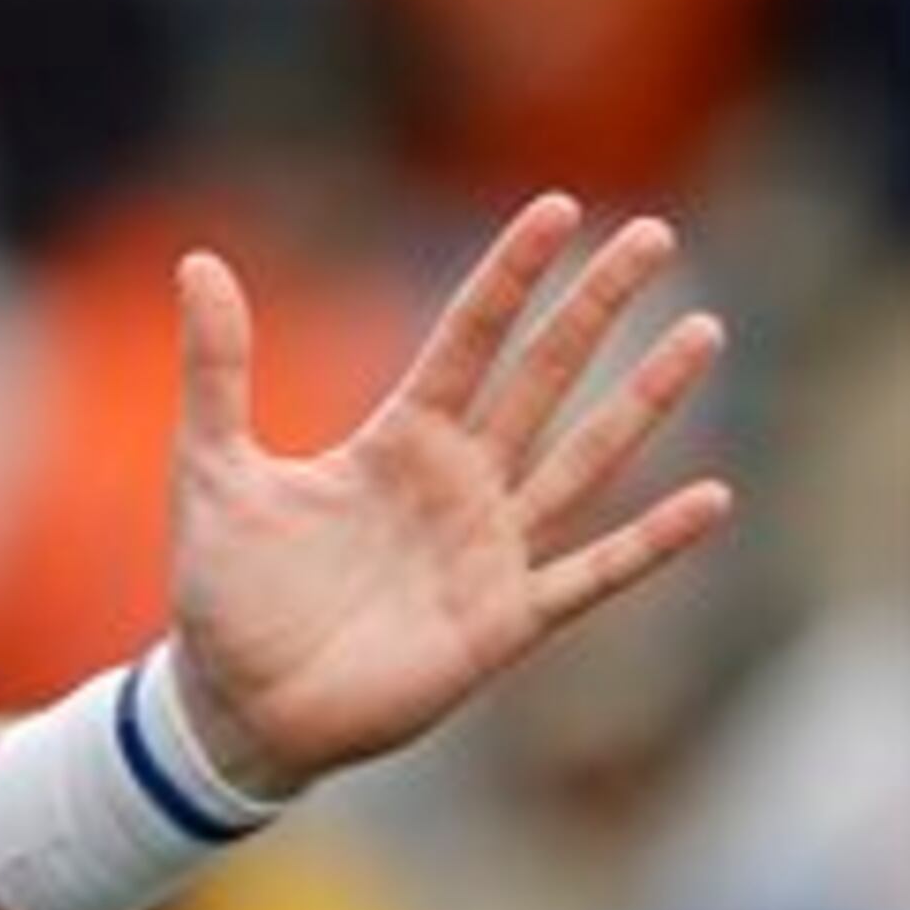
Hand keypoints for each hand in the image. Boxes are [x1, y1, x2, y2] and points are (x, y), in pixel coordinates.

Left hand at [165, 196, 734, 797]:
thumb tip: (198, 260)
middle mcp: (458, 482)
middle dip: (596, 306)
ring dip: (644, 400)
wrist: (236, 702)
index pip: (467, 337)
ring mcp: (490, 548)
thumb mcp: (212, 466)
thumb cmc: (226, 588)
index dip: (511, 274)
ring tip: (702, 334)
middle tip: (656, 233)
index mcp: (397, 439)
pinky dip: (651, 542)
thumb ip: (216, 368)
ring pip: (585, 459)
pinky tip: (712, 499)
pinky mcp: (504, 620)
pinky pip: (593, 573)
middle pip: (542, 376)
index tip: (560, 207)